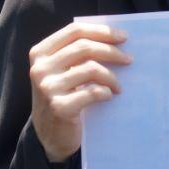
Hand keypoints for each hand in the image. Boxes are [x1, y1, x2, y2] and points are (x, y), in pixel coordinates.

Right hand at [29, 22, 130, 162]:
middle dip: (112, 52)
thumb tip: (113, 38)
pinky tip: (109, 96)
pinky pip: (92, 92)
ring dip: (111, 77)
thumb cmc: (62, 97)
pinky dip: (106, 92)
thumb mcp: (60, 72)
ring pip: (91, 69)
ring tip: (118, 86)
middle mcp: (40, 68)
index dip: (101, 31)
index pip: (74, 31)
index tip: (122, 37)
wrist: (50, 136)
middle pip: (84, 47)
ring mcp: (48, 88)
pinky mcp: (59, 107)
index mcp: (40, 53)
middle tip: (128, 59)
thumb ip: (74, 54)